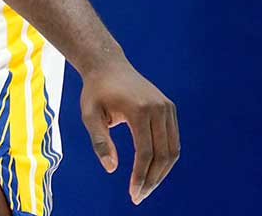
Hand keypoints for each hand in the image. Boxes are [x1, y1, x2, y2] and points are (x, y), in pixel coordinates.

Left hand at [80, 59, 179, 204]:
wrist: (108, 66)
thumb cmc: (95, 92)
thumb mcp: (89, 115)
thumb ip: (100, 141)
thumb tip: (112, 169)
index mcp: (139, 110)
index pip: (146, 152)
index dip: (141, 176)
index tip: (133, 194)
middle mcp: (159, 108)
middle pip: (163, 154)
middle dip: (153, 179)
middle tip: (139, 196)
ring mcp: (167, 108)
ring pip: (173, 150)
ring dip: (161, 172)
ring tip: (146, 187)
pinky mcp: (169, 108)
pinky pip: (172, 140)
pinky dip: (165, 158)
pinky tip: (152, 170)